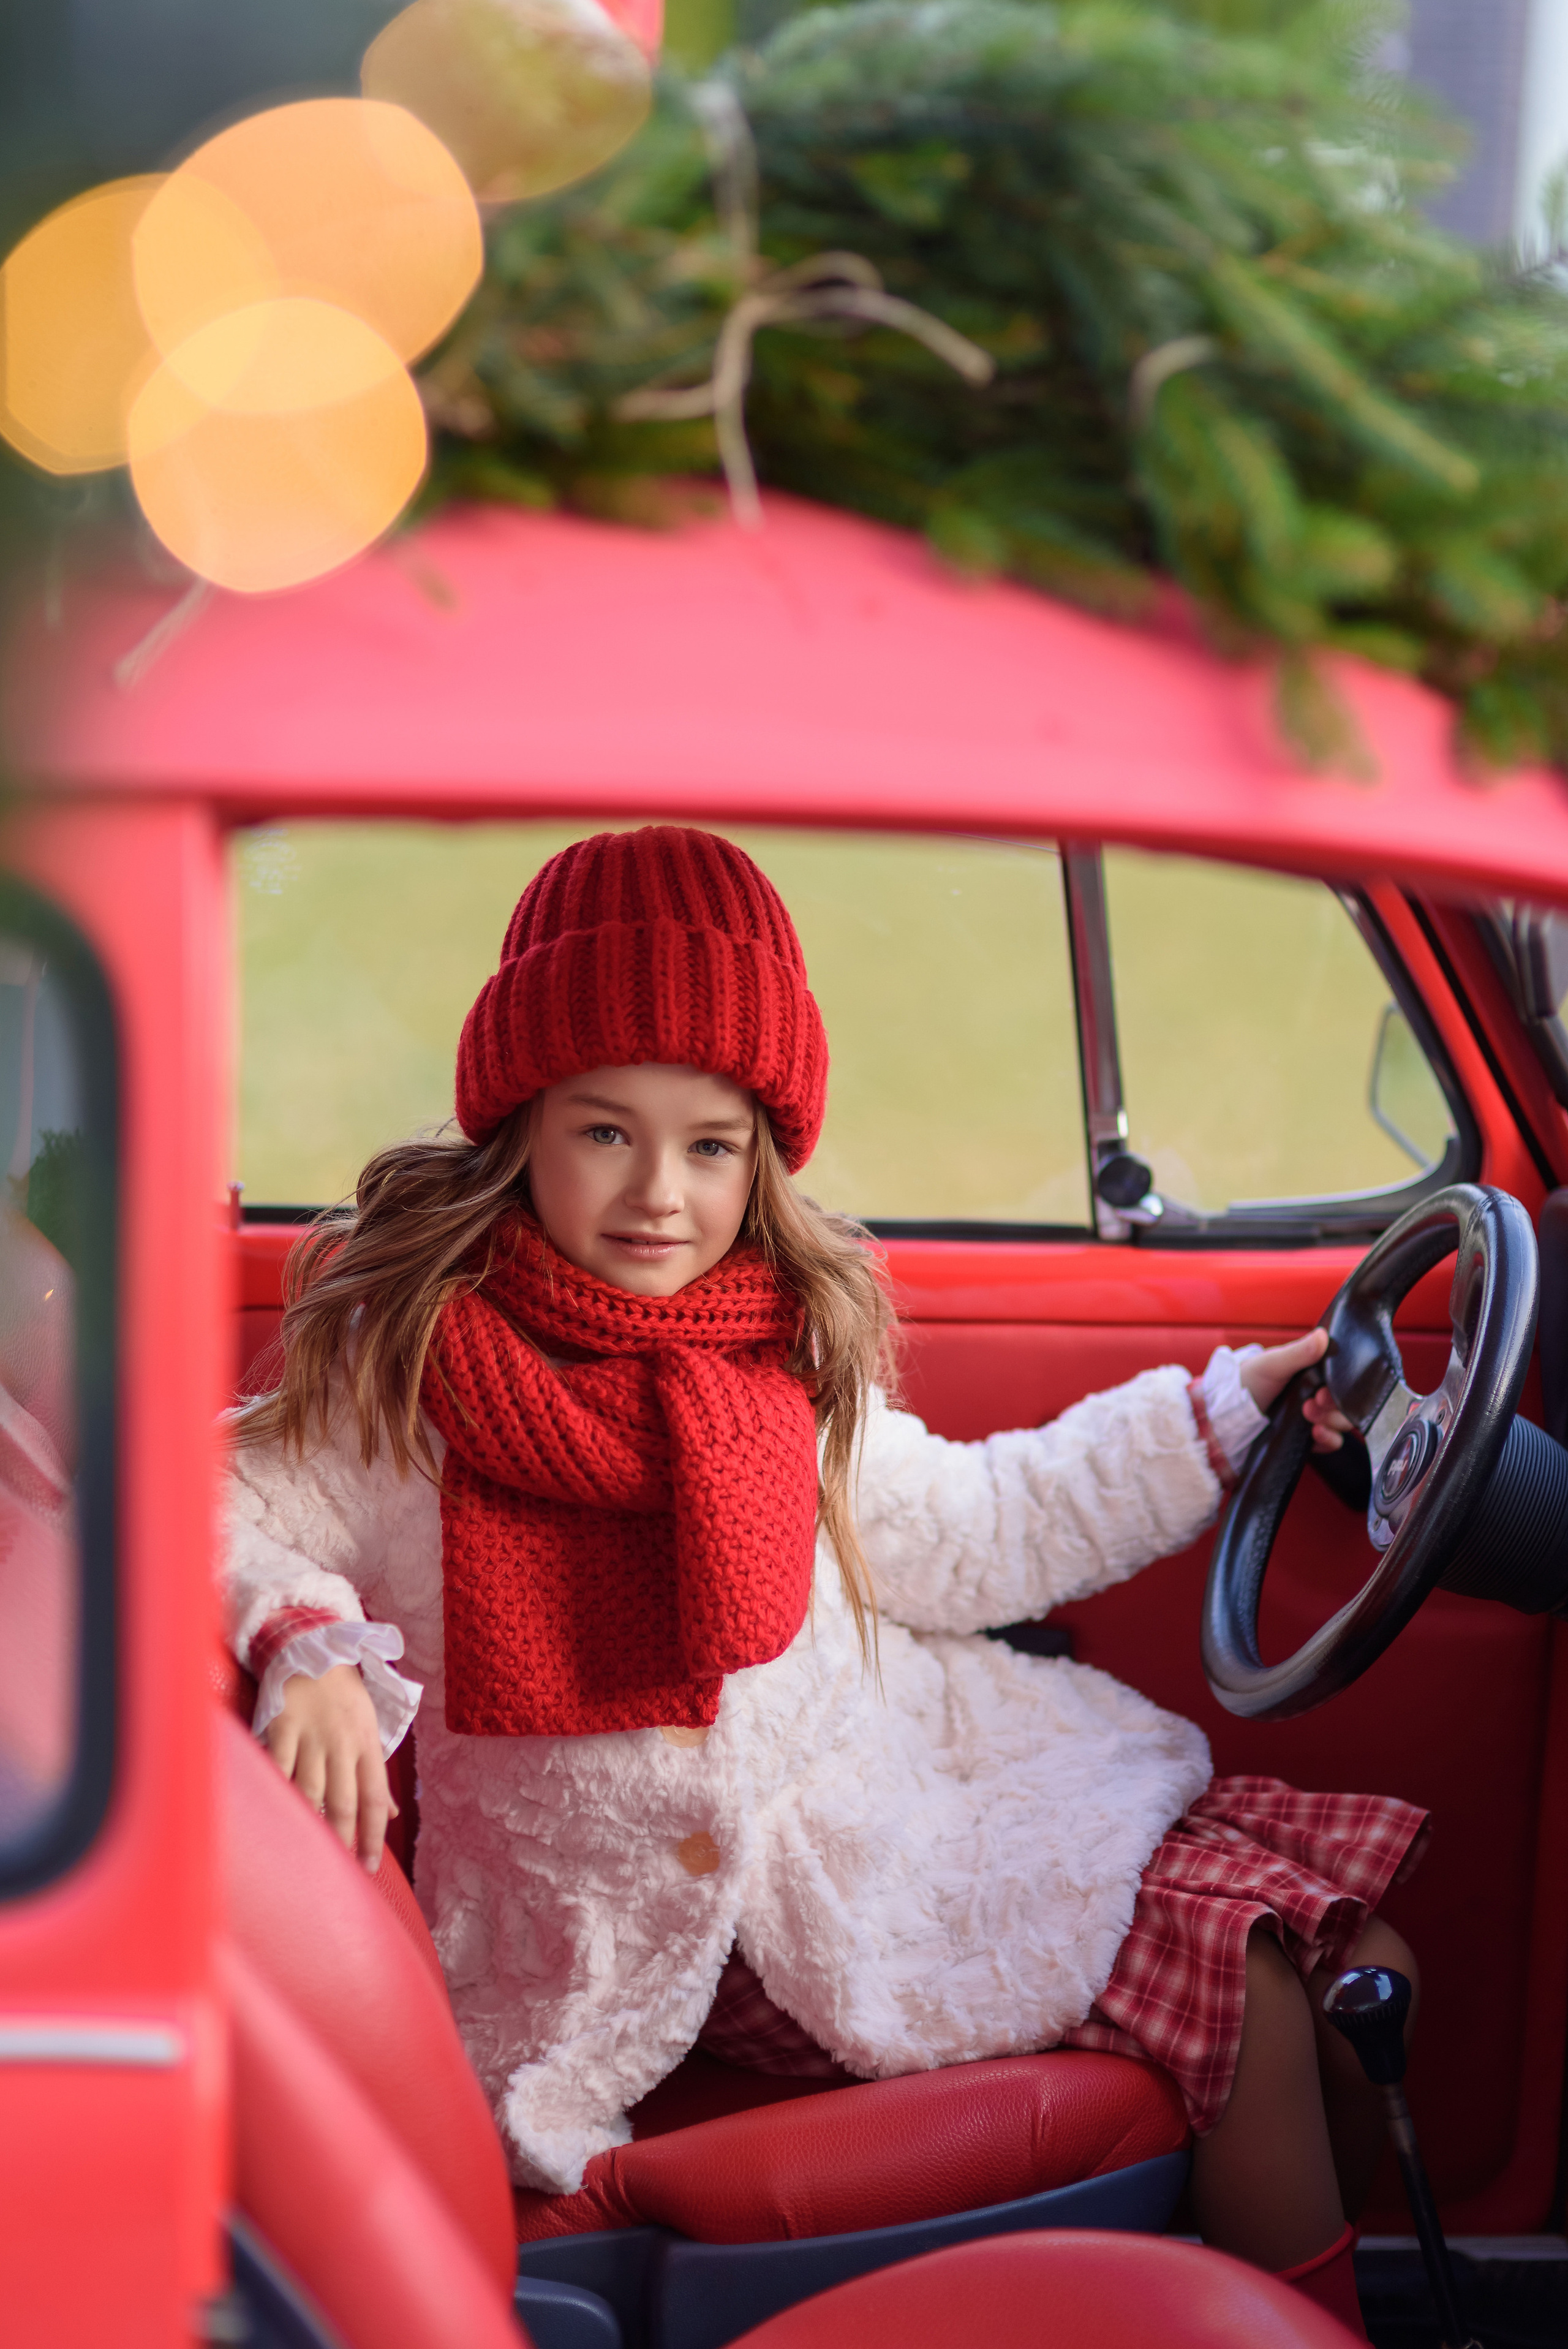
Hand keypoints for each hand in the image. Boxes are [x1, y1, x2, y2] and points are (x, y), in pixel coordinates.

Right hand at [262, 1663, 397, 1872]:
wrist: (311, 1648)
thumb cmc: (342, 1694)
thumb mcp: (369, 1726)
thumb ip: (376, 1772)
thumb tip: (391, 1814)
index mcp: (366, 1744)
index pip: (375, 1799)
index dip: (373, 1835)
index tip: (368, 1866)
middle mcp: (342, 1743)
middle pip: (343, 1803)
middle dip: (342, 1840)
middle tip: (337, 1867)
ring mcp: (311, 1736)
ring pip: (311, 1792)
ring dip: (310, 1824)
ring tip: (306, 1852)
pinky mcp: (282, 1728)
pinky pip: (278, 1768)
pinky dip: (277, 1793)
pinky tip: (275, 1815)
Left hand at [1238, 1328, 1356, 1451]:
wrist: (1227, 1414)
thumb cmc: (1247, 1381)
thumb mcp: (1272, 1364)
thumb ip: (1298, 1353)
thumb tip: (1322, 1335)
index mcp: (1313, 1374)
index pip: (1342, 1381)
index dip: (1340, 1387)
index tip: (1324, 1391)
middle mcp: (1317, 1395)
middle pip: (1345, 1404)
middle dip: (1335, 1407)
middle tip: (1314, 1404)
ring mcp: (1314, 1418)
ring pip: (1341, 1423)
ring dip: (1333, 1423)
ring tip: (1313, 1422)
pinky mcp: (1308, 1438)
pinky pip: (1331, 1442)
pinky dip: (1330, 1440)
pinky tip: (1317, 1435)